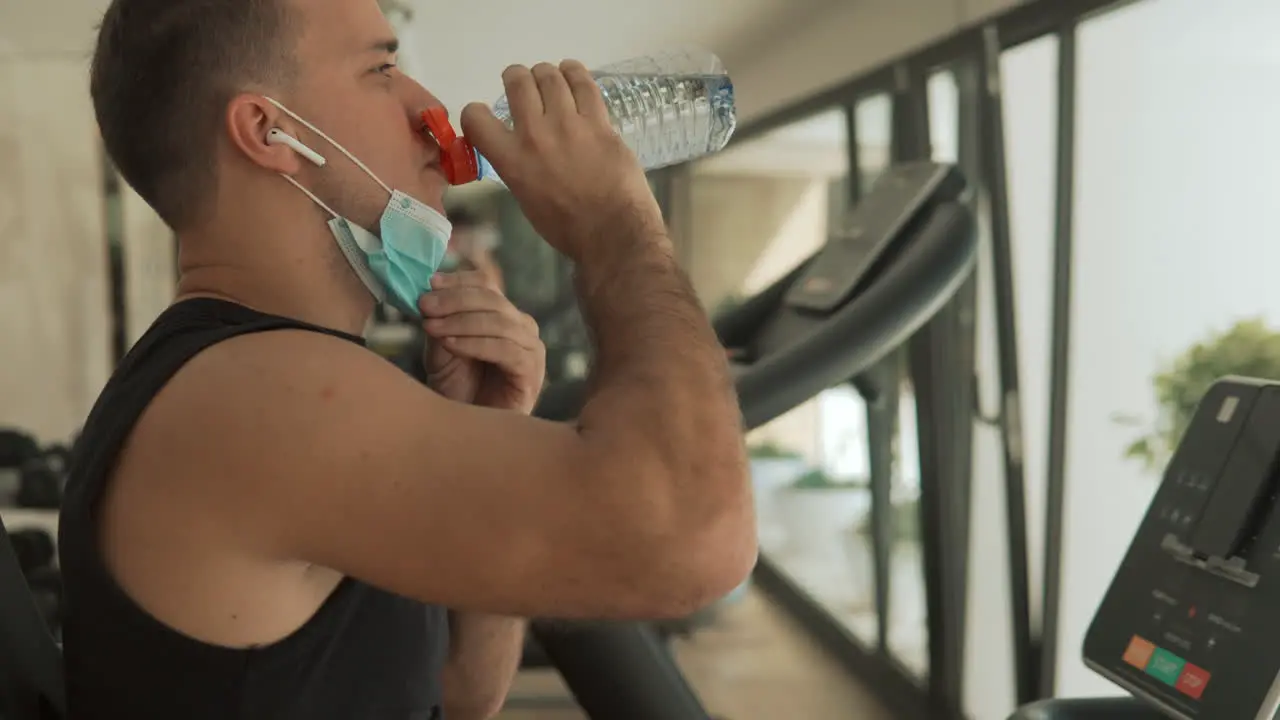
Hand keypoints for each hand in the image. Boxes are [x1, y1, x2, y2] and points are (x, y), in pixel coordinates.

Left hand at [419, 271, 545, 413]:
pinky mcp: (531, 373)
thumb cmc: (456, 388)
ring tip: (431, 327)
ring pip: (499, 322)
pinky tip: (450, 344)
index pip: (487, 285)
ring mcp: (532, 350)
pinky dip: (474, 343)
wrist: (466, 430)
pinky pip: (505, 350)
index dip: (458, 281)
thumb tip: (428, 288)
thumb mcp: (442, 345)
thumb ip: (440, 318)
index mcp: (504, 315)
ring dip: (461, 321)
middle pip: (493, 299)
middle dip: (454, 300)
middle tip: (424, 305)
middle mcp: (523, 328)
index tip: (428, 283)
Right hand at [459, 60, 666, 263]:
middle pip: (517, 81)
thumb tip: (522, 155)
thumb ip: (519, 169)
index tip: (485, 114)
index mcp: (511, 160)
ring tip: (549, 78)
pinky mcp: (599, 121)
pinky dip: (574, 72)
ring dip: (545, 73)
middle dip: (516, 77)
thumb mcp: (527, 200)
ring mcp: (569, 124)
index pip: (476, 118)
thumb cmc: (568, 228)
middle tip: (521, 84)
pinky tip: (572, 73)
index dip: (475, 112)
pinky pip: (584, 83)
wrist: (612, 232)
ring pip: (550, 76)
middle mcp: (535, 134)